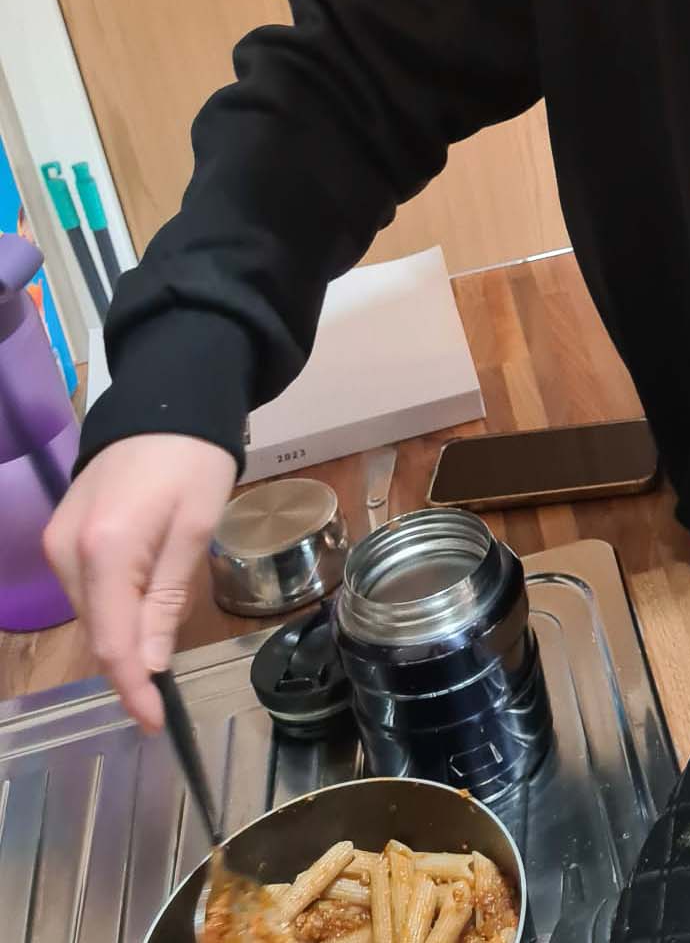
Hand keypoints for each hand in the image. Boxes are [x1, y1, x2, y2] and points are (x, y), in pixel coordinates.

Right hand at [43, 434, 236, 731]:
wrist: (165, 403)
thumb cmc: (194, 461)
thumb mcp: (195, 528)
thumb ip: (167, 598)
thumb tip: (147, 665)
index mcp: (105, 550)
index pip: (113, 640)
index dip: (131, 688)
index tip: (151, 722)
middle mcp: (67, 552)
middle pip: (98, 630)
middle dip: (128, 665)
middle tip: (162, 697)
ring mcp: (57, 543)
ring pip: (92, 612)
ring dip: (122, 634)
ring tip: (158, 650)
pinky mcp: (61, 535)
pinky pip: (88, 588)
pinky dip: (114, 606)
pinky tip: (141, 609)